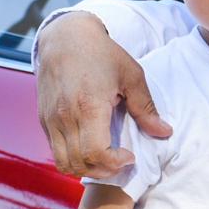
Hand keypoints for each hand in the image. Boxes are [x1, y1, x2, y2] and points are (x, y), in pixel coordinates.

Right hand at [35, 11, 170, 176]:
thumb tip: (165, 132)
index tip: (129, 156)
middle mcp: (64, 117)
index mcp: (88, 106)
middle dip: (104, 171)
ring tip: (107, 159)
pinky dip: (73, 158)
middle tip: (122, 161)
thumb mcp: (132, 76)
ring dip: (87, 169)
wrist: (65, 38)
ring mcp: (50, 120)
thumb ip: (146, 108)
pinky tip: (91, 147)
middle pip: (80, 163)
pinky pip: (55, 151)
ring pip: (64, 163)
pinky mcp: (43, 119)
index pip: (95, 153)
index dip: (114, 163)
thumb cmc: (102, 54)